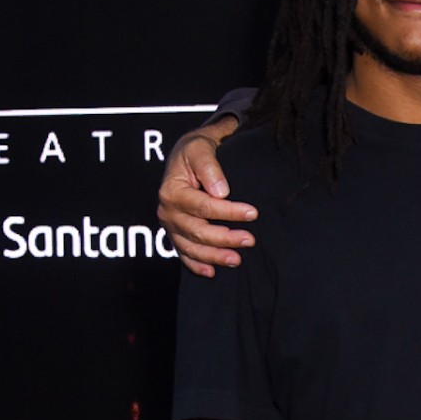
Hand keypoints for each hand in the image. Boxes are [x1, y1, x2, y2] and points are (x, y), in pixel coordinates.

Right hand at [158, 116, 256, 276]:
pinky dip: (197, 265)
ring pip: (192, 247)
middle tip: (250, 240)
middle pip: (198, 231)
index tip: (253, 213)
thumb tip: (221, 192)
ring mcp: (170, 225)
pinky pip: (184, 254)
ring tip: (237, 260)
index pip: (203, 206)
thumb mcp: (201, 147)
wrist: (185, 155)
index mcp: (172, 190)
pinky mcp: (175, 234)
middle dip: (225, 238)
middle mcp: (167, 211)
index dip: (229, 212)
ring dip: (214, 256)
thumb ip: (210, 167)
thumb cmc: (195, 150)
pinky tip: (212, 272)